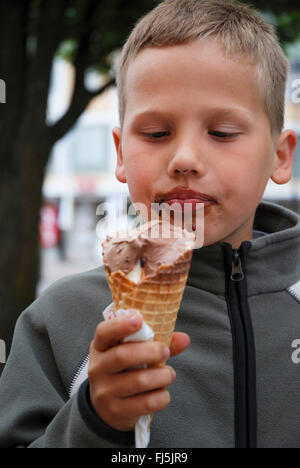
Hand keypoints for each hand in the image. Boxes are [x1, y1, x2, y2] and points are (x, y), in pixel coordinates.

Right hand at [88, 311, 189, 431]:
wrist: (105, 407)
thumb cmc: (124, 370)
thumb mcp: (132, 352)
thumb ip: (156, 342)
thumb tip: (184, 338)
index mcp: (100, 347)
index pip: (104, 332)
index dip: (120, 325)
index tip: (139, 319)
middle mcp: (97, 368)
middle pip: (123, 356)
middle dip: (151, 352)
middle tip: (166, 352)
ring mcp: (105, 391)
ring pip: (138, 381)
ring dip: (162, 376)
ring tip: (170, 374)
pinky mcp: (116, 411)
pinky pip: (145, 403)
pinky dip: (161, 397)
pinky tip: (163, 392)